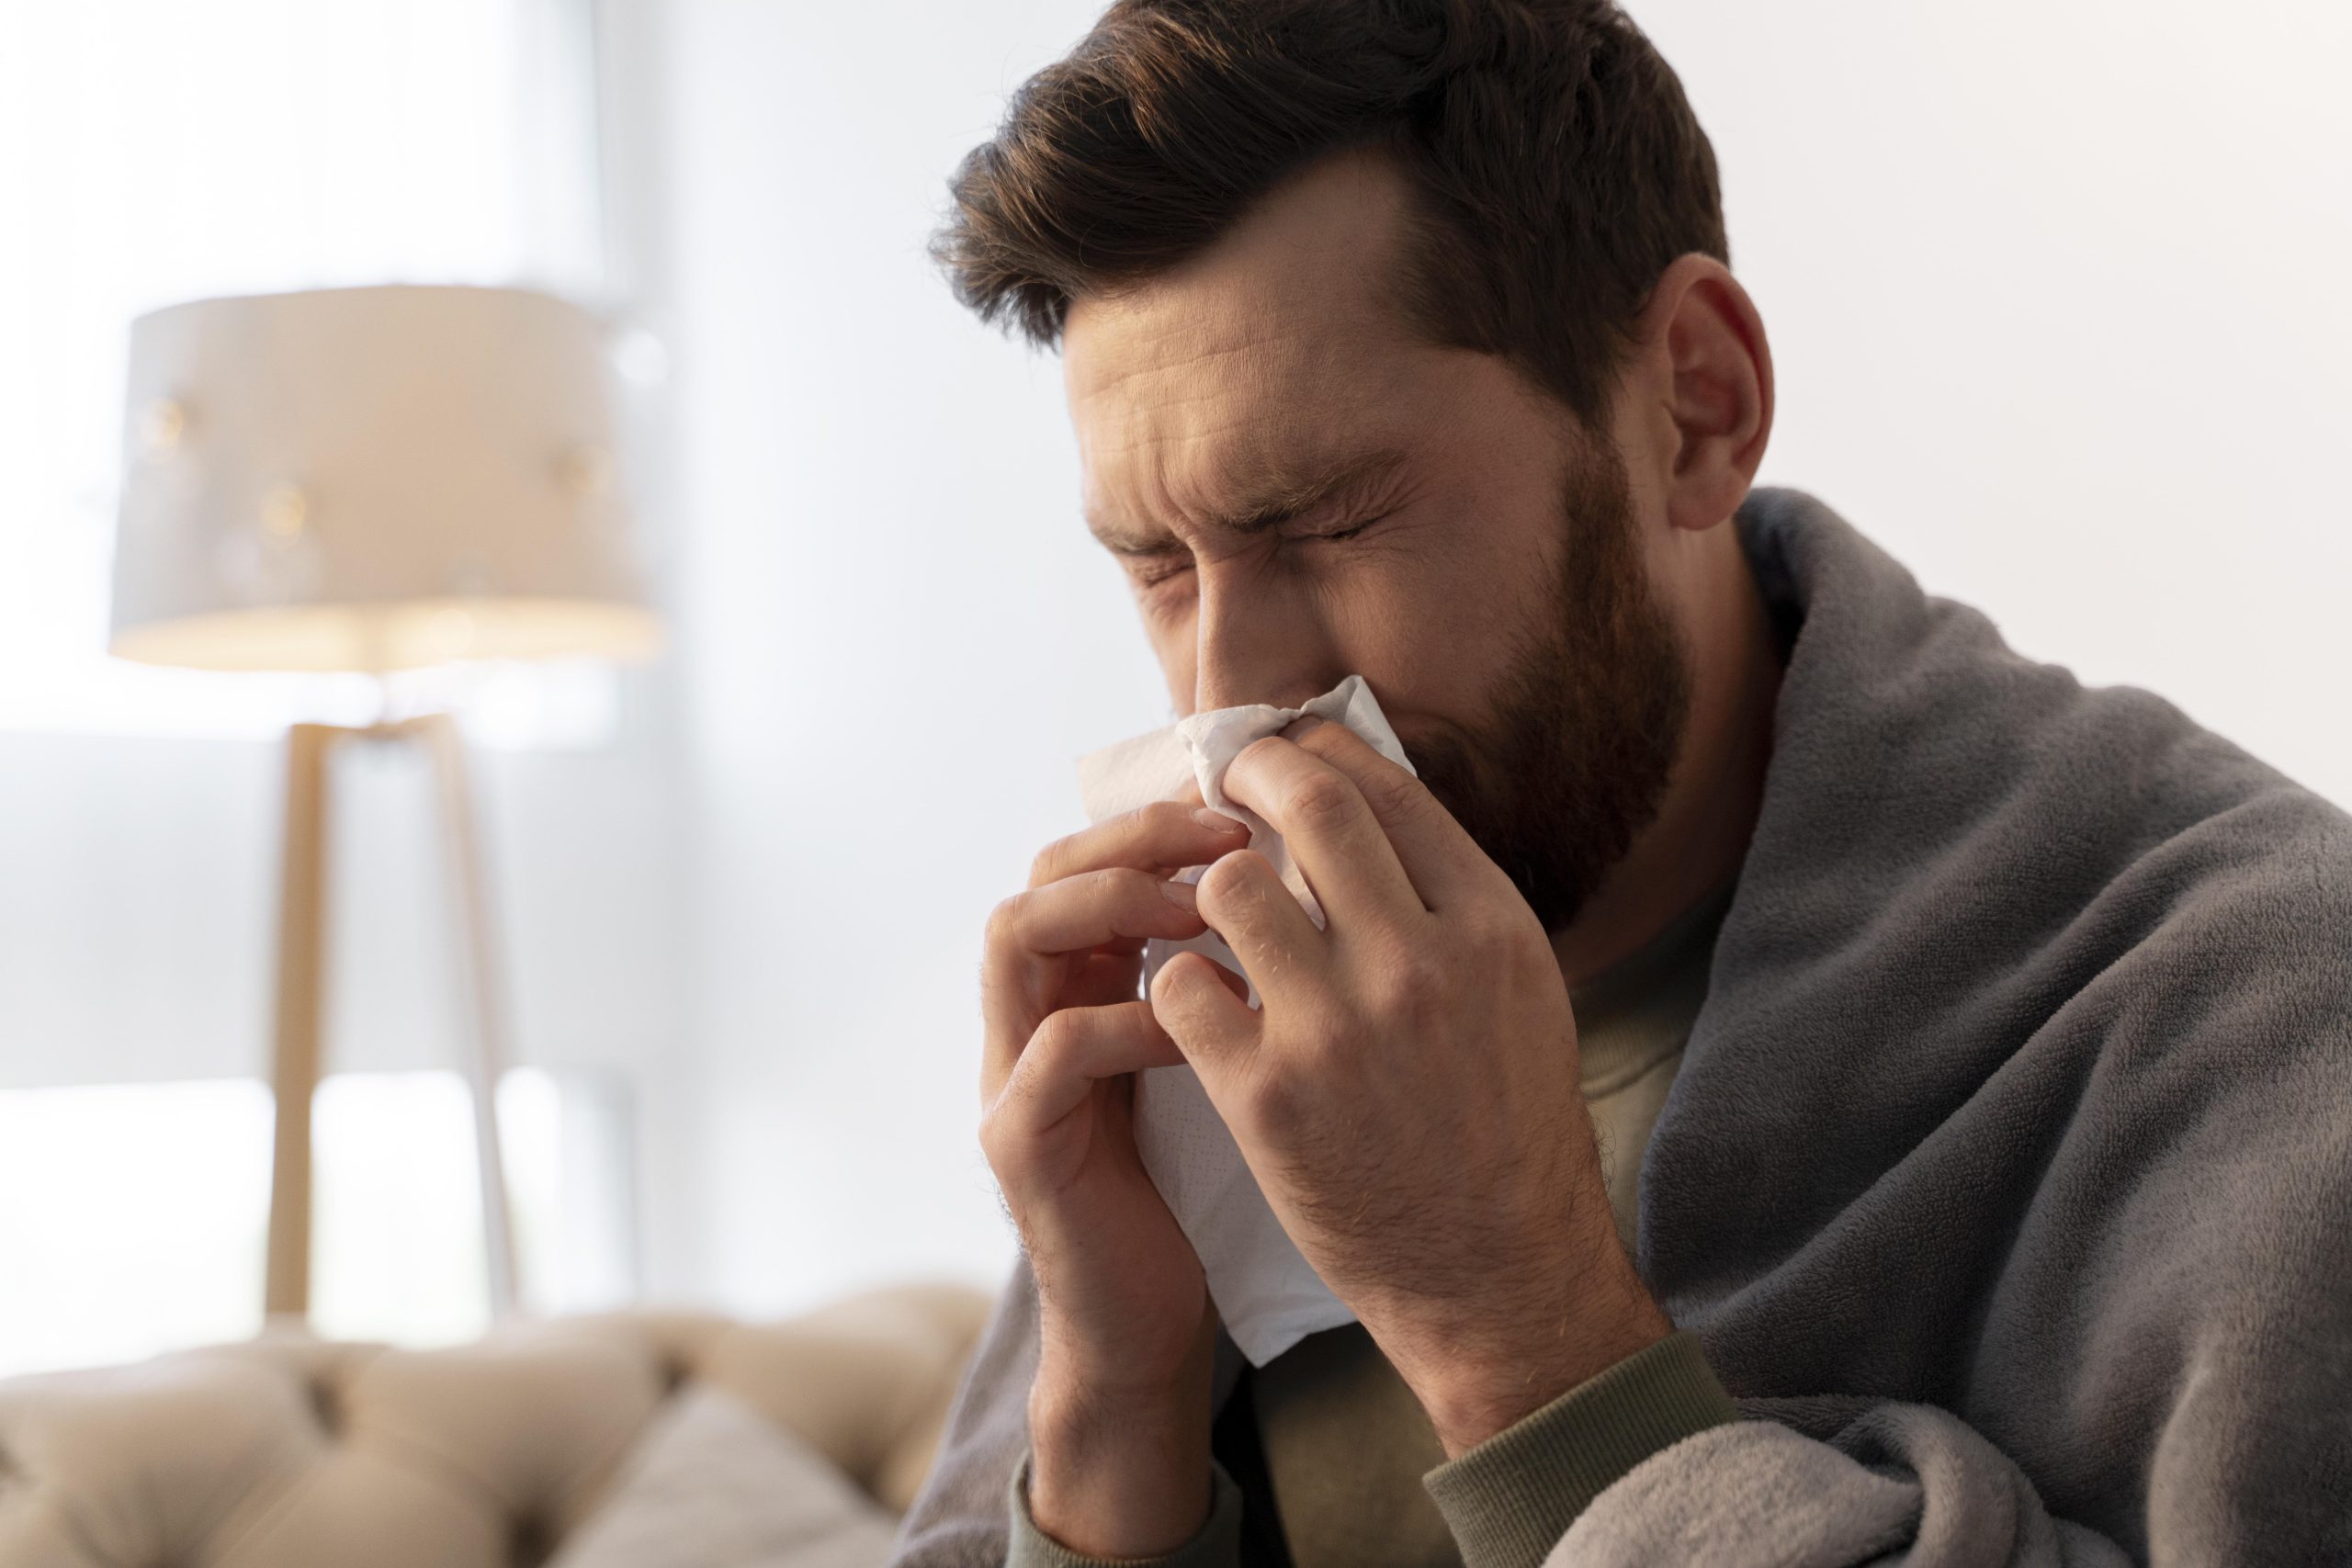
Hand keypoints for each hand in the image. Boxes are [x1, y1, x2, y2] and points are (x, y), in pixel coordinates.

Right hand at [979, 797, 1252, 1554]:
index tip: (1251, 807)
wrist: (1147, 1325)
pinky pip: (1057, 1046)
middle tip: (1230, 838)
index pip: (1089, 853)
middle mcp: (1027, 1013)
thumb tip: (1311, 876)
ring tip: (1205, 910)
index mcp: (1077, 985)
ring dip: (1113, 902)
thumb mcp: (1219, 1055)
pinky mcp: (1019, 1142)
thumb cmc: (1198, 1183)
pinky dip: (1132, 1017)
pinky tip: (1209, 1023)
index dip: (1162, 820)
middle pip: (1042, 871)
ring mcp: (1009, 1075)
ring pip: (1016, 932)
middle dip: (1135, 837)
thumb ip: (1227, 974)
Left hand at [1147, 719, 1670, 1455]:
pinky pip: (1183, 986)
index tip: (1282, 745)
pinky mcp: (1268, 1095)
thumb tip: (1368, 801)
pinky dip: (1179, 982)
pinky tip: (1198, 1000)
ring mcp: (1339, 1028)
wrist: (1499, 1273)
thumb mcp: (1519, 990)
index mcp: (1489, 926)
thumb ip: (1448, 901)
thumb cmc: (1506, 1128)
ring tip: (1210, 915)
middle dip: (1250, 773)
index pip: (1384, 786)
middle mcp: (1419, 962)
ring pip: (1229, 885)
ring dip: (1208, 889)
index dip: (1316, 747)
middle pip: (1307, 803)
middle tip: (1221, 780)